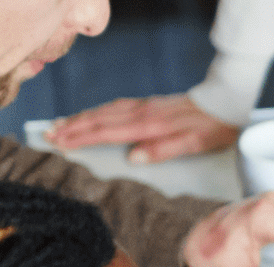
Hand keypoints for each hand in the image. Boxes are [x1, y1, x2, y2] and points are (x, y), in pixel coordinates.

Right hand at [47, 94, 239, 162]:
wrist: (225, 102)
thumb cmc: (213, 127)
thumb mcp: (194, 144)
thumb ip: (163, 150)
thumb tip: (133, 158)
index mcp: (149, 125)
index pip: (106, 132)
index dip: (81, 138)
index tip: (60, 142)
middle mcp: (142, 112)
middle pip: (99, 119)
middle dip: (72, 127)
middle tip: (48, 135)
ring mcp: (144, 106)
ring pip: (104, 111)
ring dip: (81, 118)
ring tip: (60, 125)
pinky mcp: (148, 104)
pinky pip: (114, 108)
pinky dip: (97, 112)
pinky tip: (90, 116)